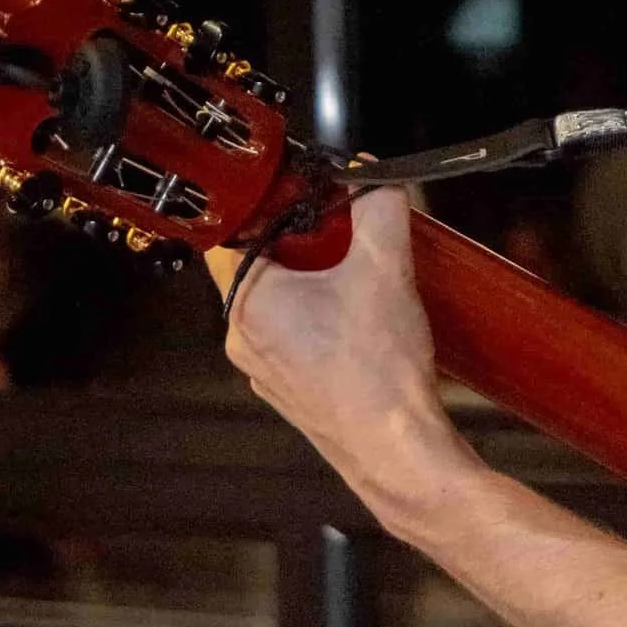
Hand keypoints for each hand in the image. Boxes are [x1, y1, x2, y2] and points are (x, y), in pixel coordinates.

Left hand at [207, 187, 484, 520]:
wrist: (397, 451)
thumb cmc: (378, 371)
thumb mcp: (386, 268)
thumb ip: (379, 208)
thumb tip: (376, 176)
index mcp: (246, 303)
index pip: (228, 229)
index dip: (264, 201)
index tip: (301, 189)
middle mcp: (243, 338)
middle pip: (260, 263)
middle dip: (304, 238)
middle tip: (345, 226)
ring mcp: (266, 369)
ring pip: (282, 300)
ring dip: (317, 278)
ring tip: (364, 271)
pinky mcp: (294, 390)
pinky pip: (299, 335)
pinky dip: (326, 316)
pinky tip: (368, 319)